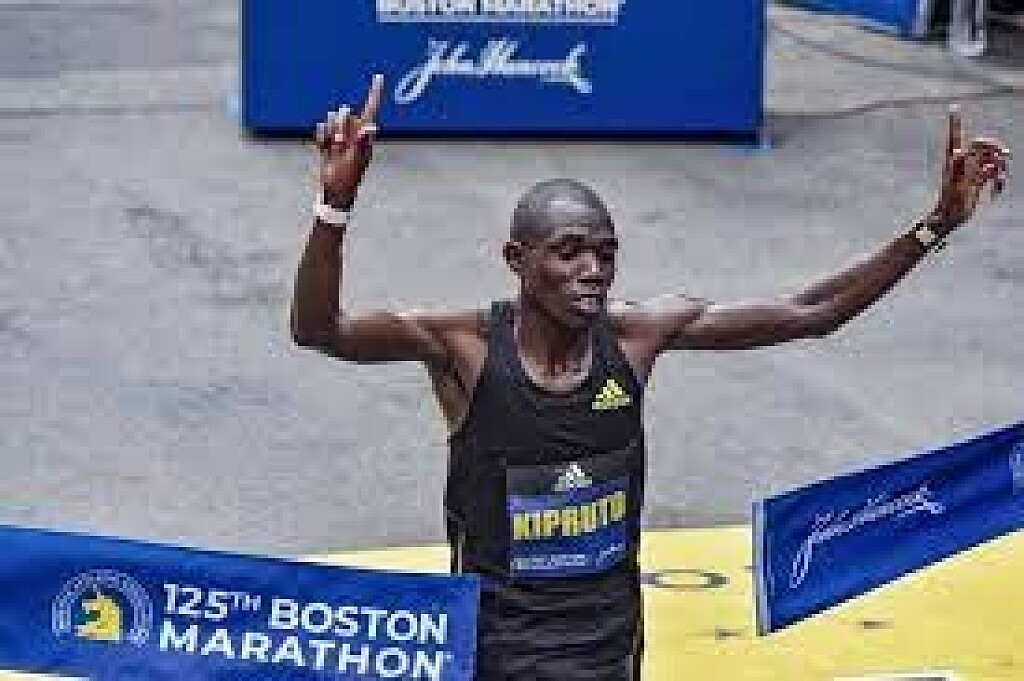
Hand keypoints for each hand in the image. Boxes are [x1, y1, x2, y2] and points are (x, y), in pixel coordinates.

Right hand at [315, 74, 383, 208]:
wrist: (333, 191)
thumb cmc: (347, 178)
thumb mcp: (355, 160)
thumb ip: (361, 143)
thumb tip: (370, 128)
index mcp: (365, 136)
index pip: (371, 110)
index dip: (375, 93)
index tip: (380, 77)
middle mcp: (354, 134)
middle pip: (345, 114)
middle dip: (340, 125)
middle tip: (341, 143)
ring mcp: (341, 137)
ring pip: (332, 119)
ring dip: (330, 132)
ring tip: (334, 148)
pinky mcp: (328, 142)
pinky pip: (322, 129)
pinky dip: (321, 137)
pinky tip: (324, 148)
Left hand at [928, 108, 1009, 232]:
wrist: (949, 217)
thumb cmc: (950, 199)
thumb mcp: (958, 181)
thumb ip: (965, 164)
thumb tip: (968, 151)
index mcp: (954, 158)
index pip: (956, 135)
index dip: (956, 121)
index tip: (954, 107)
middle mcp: (964, 162)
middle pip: (983, 146)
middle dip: (995, 148)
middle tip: (1004, 156)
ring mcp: (973, 172)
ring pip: (992, 160)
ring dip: (999, 167)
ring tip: (997, 178)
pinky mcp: (980, 182)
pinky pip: (995, 175)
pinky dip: (999, 180)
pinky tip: (996, 190)